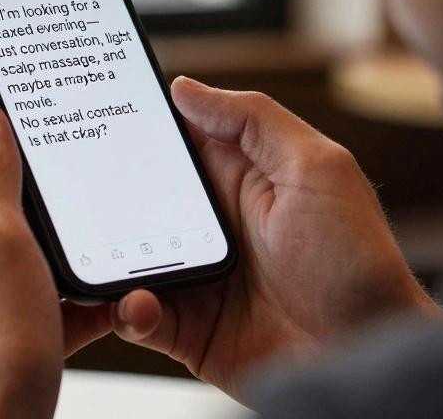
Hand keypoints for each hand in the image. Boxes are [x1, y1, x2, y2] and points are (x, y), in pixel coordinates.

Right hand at [106, 78, 442, 401]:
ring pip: (127, 257)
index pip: (175, 143)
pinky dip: (126, 309)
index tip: (95, 115)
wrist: (366, 355)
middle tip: (75, 190)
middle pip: (137, 200)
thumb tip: (185, 88)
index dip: (136, 129)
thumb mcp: (317, 168)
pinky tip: (138, 302)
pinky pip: (137, 315)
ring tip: (101, 255)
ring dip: (108, 256)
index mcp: (240, 179)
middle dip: (105, 194)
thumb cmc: (359, 262)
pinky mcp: (188, 328)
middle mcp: (212, 226)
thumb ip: (253, 120)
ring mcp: (197, 276)